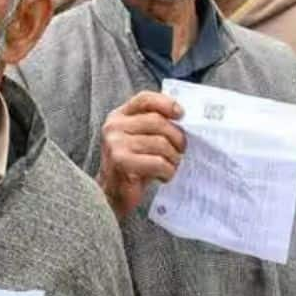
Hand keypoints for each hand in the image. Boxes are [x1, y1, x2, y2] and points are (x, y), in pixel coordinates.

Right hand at [97, 91, 185, 218]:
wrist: (112, 195)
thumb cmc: (133, 166)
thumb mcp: (141, 140)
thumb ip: (154, 125)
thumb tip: (183, 117)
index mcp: (119, 116)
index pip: (145, 99)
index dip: (166, 103)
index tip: (181, 114)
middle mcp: (114, 126)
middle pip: (157, 121)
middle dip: (176, 137)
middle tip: (181, 151)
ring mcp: (115, 143)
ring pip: (160, 143)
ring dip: (173, 158)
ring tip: (171, 166)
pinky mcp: (121, 161)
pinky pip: (157, 162)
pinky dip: (167, 171)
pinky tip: (163, 176)